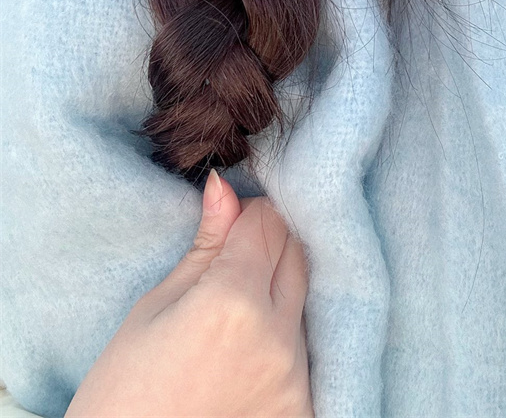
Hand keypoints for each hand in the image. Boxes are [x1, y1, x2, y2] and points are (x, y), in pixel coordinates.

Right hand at [64, 171, 312, 417]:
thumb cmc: (121, 394)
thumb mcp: (153, 310)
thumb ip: (205, 247)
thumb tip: (225, 187)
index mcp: (233, 301)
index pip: (269, 222)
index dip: (247, 214)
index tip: (228, 225)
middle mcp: (277, 337)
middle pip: (297, 253)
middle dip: (270, 243)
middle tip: (233, 260)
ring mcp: (296, 378)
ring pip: (303, 299)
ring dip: (278, 289)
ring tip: (235, 312)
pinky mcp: (301, 408)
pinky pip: (305, 349)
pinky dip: (283, 336)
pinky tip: (247, 348)